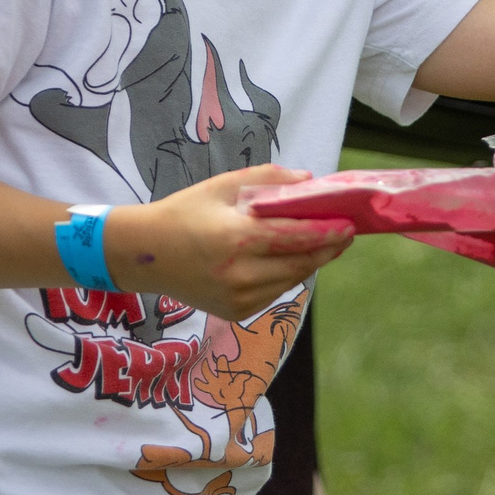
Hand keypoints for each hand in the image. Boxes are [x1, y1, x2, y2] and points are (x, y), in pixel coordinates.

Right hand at [106, 165, 355, 321]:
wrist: (145, 255)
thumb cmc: (184, 213)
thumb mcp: (221, 186)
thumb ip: (267, 180)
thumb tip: (308, 181)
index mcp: (237, 239)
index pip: (295, 237)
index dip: (327, 232)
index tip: (349, 224)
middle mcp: (240, 274)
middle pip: (300, 263)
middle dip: (327, 249)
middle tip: (344, 234)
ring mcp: (238, 298)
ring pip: (290, 281)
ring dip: (308, 263)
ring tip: (320, 244)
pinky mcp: (235, 313)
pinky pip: (273, 293)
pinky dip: (285, 277)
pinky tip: (286, 261)